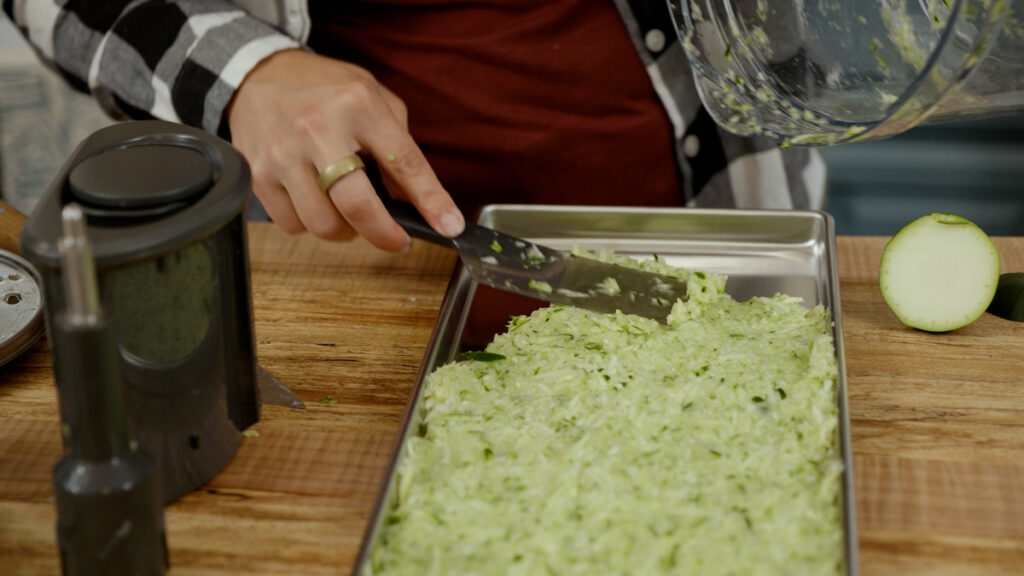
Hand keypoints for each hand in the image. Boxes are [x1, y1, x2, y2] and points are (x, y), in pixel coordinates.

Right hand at [226, 49, 464, 250]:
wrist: (257, 76)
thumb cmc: (324, 90)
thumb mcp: (372, 99)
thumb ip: (397, 147)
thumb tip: (414, 201)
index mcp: (358, 105)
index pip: (403, 162)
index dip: (431, 200)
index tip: (449, 226)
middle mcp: (318, 129)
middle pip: (356, 205)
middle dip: (383, 234)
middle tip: (396, 239)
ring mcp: (283, 154)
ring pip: (323, 224)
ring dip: (344, 230)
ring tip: (346, 210)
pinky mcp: (257, 174)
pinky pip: (292, 224)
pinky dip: (309, 224)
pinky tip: (314, 201)